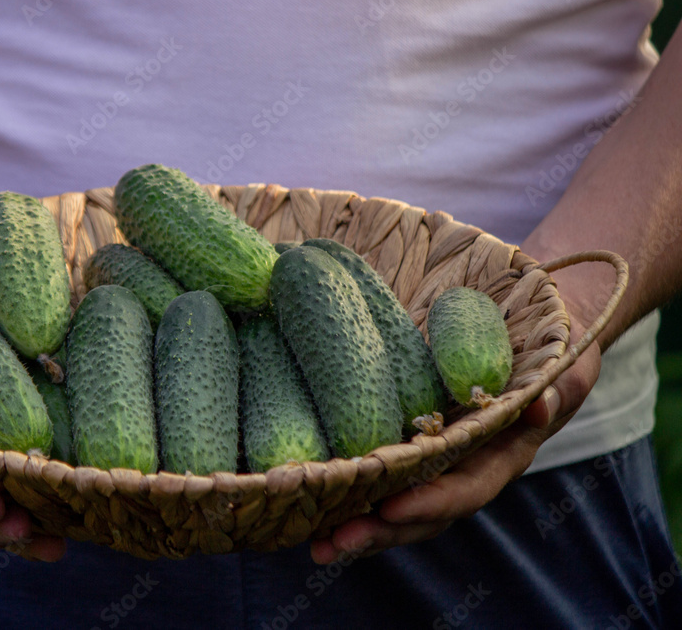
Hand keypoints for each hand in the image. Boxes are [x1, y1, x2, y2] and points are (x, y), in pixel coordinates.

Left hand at [310, 311, 601, 563]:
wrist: (535, 332)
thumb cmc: (551, 346)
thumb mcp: (565, 362)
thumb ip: (558, 386)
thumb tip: (539, 405)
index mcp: (502, 453)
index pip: (466, 488)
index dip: (431, 502)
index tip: (391, 509)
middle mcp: (466, 466)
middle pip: (423, 512)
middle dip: (380, 531)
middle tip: (333, 543)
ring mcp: (434, 462)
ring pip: (396, 505)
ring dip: (356, 526)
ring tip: (313, 543)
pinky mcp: (408, 446)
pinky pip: (378, 478)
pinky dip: (348, 496)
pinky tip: (310, 508)